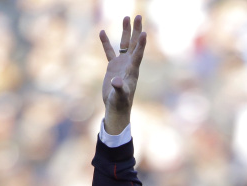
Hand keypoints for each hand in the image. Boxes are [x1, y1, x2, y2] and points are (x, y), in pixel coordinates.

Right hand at [99, 15, 146, 135]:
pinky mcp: (113, 67)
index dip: (141, 44)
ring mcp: (121, 64)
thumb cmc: (119, 103)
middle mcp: (129, 64)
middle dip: (136, 30)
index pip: (138, 54)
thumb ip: (119, 88)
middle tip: (138, 16)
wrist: (115, 107)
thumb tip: (116, 82)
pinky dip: (106, 42)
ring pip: (124, 44)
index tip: (144, 32)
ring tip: (126, 17)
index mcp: (132, 70)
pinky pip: (110, 51)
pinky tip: (102, 31)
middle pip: (134, 44)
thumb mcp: (119, 96)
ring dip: (125, 31)